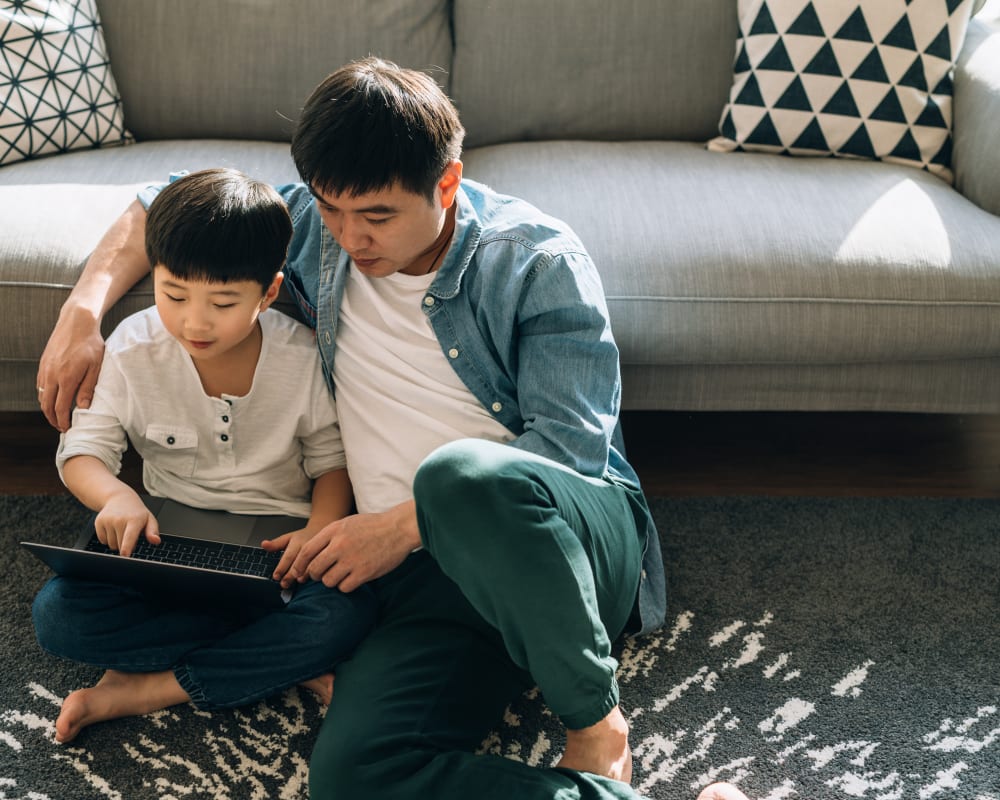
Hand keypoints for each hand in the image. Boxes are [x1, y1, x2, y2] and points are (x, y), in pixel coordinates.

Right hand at [37, 304, 104, 431]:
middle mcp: (52, 375)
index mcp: (66, 378)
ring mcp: (45, 369)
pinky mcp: (43, 364)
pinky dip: (44, 397)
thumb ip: (88, 388)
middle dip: (53, 419)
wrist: (76, 322)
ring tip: (57, 416)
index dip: (63, 421)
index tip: (68, 429)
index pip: (60, 408)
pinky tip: (53, 399)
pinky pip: (40, 386)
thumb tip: (83, 408)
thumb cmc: (91, 344)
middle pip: (47, 405)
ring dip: (47, 409)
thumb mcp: (96, 367)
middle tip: (61, 427)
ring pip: (41, 396)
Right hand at [94, 490, 160, 556]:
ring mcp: (107, 520)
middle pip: (120, 545)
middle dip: (126, 545)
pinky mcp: (98, 522)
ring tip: (121, 529)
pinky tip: (113, 528)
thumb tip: (156, 541)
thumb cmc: (136, 512)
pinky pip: (102, 540)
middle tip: (130, 532)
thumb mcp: (149, 519)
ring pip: (111, 545)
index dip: (127, 547)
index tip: (124, 555)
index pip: (129, 536)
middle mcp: (119, 519)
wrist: (119, 498)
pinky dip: (108, 538)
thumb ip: (153, 531)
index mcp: (134, 520)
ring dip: (117, 542)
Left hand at [261, 527, 315, 582]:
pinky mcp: (325, 556)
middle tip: (284, 583)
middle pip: (298, 562)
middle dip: (290, 575)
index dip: (281, 568)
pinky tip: (309, 578)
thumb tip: (264, 544)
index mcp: (297, 541)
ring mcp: (318, 551)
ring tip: (297, 581)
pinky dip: (314, 573)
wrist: (320, 531)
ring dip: (303, 575)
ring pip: (310, 565)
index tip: (276, 576)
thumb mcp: (288, 538)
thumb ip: (276, 544)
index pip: (288, 556)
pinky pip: (320, 566)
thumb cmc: (303, 537)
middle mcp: (308, 546)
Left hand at [281, 501, 420, 591]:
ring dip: (332, 580)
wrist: (399, 528)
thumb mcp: (347, 523)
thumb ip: (329, 536)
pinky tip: (353, 578)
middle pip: (315, 569)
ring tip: (342, 574)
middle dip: (315, 575)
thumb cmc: (373, 526)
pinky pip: (344, 587)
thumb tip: (310, 554)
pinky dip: (346, 585)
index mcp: (334, 530)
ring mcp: (352, 560)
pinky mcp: (364, 573)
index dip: (299, 565)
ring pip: (328, 581)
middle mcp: (340, 545)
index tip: (299, 572)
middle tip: (321, 574)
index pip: (306, 551)